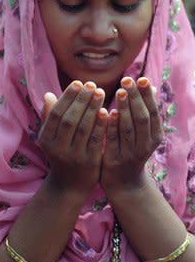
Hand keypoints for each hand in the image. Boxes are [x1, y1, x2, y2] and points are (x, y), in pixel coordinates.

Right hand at [38, 81, 105, 196]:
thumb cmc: (60, 154)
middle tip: (92, 84)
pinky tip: (107, 111)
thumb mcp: (50, 138)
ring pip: (83, 128)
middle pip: (70, 119)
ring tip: (101, 92)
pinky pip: (96, 140)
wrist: (69, 185)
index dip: (67, 98)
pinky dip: (101, 125)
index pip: (56, 114)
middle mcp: (57, 148)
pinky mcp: (89, 162)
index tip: (78, 83)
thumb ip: (50, 117)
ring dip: (92, 108)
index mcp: (46, 139)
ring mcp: (73, 156)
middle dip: (81, 100)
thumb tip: (49, 94)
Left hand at [101, 77, 162, 194]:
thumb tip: (149, 85)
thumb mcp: (142, 132)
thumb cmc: (131, 149)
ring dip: (125, 109)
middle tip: (128, 80)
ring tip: (119, 92)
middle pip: (143, 118)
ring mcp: (131, 153)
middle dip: (136, 98)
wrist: (123, 182)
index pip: (154, 113)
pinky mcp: (115, 160)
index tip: (142, 79)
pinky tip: (107, 112)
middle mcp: (146, 144)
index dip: (148, 96)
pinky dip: (111, 126)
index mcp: (154, 136)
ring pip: (129, 128)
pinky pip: (113, 140)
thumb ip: (144, 111)